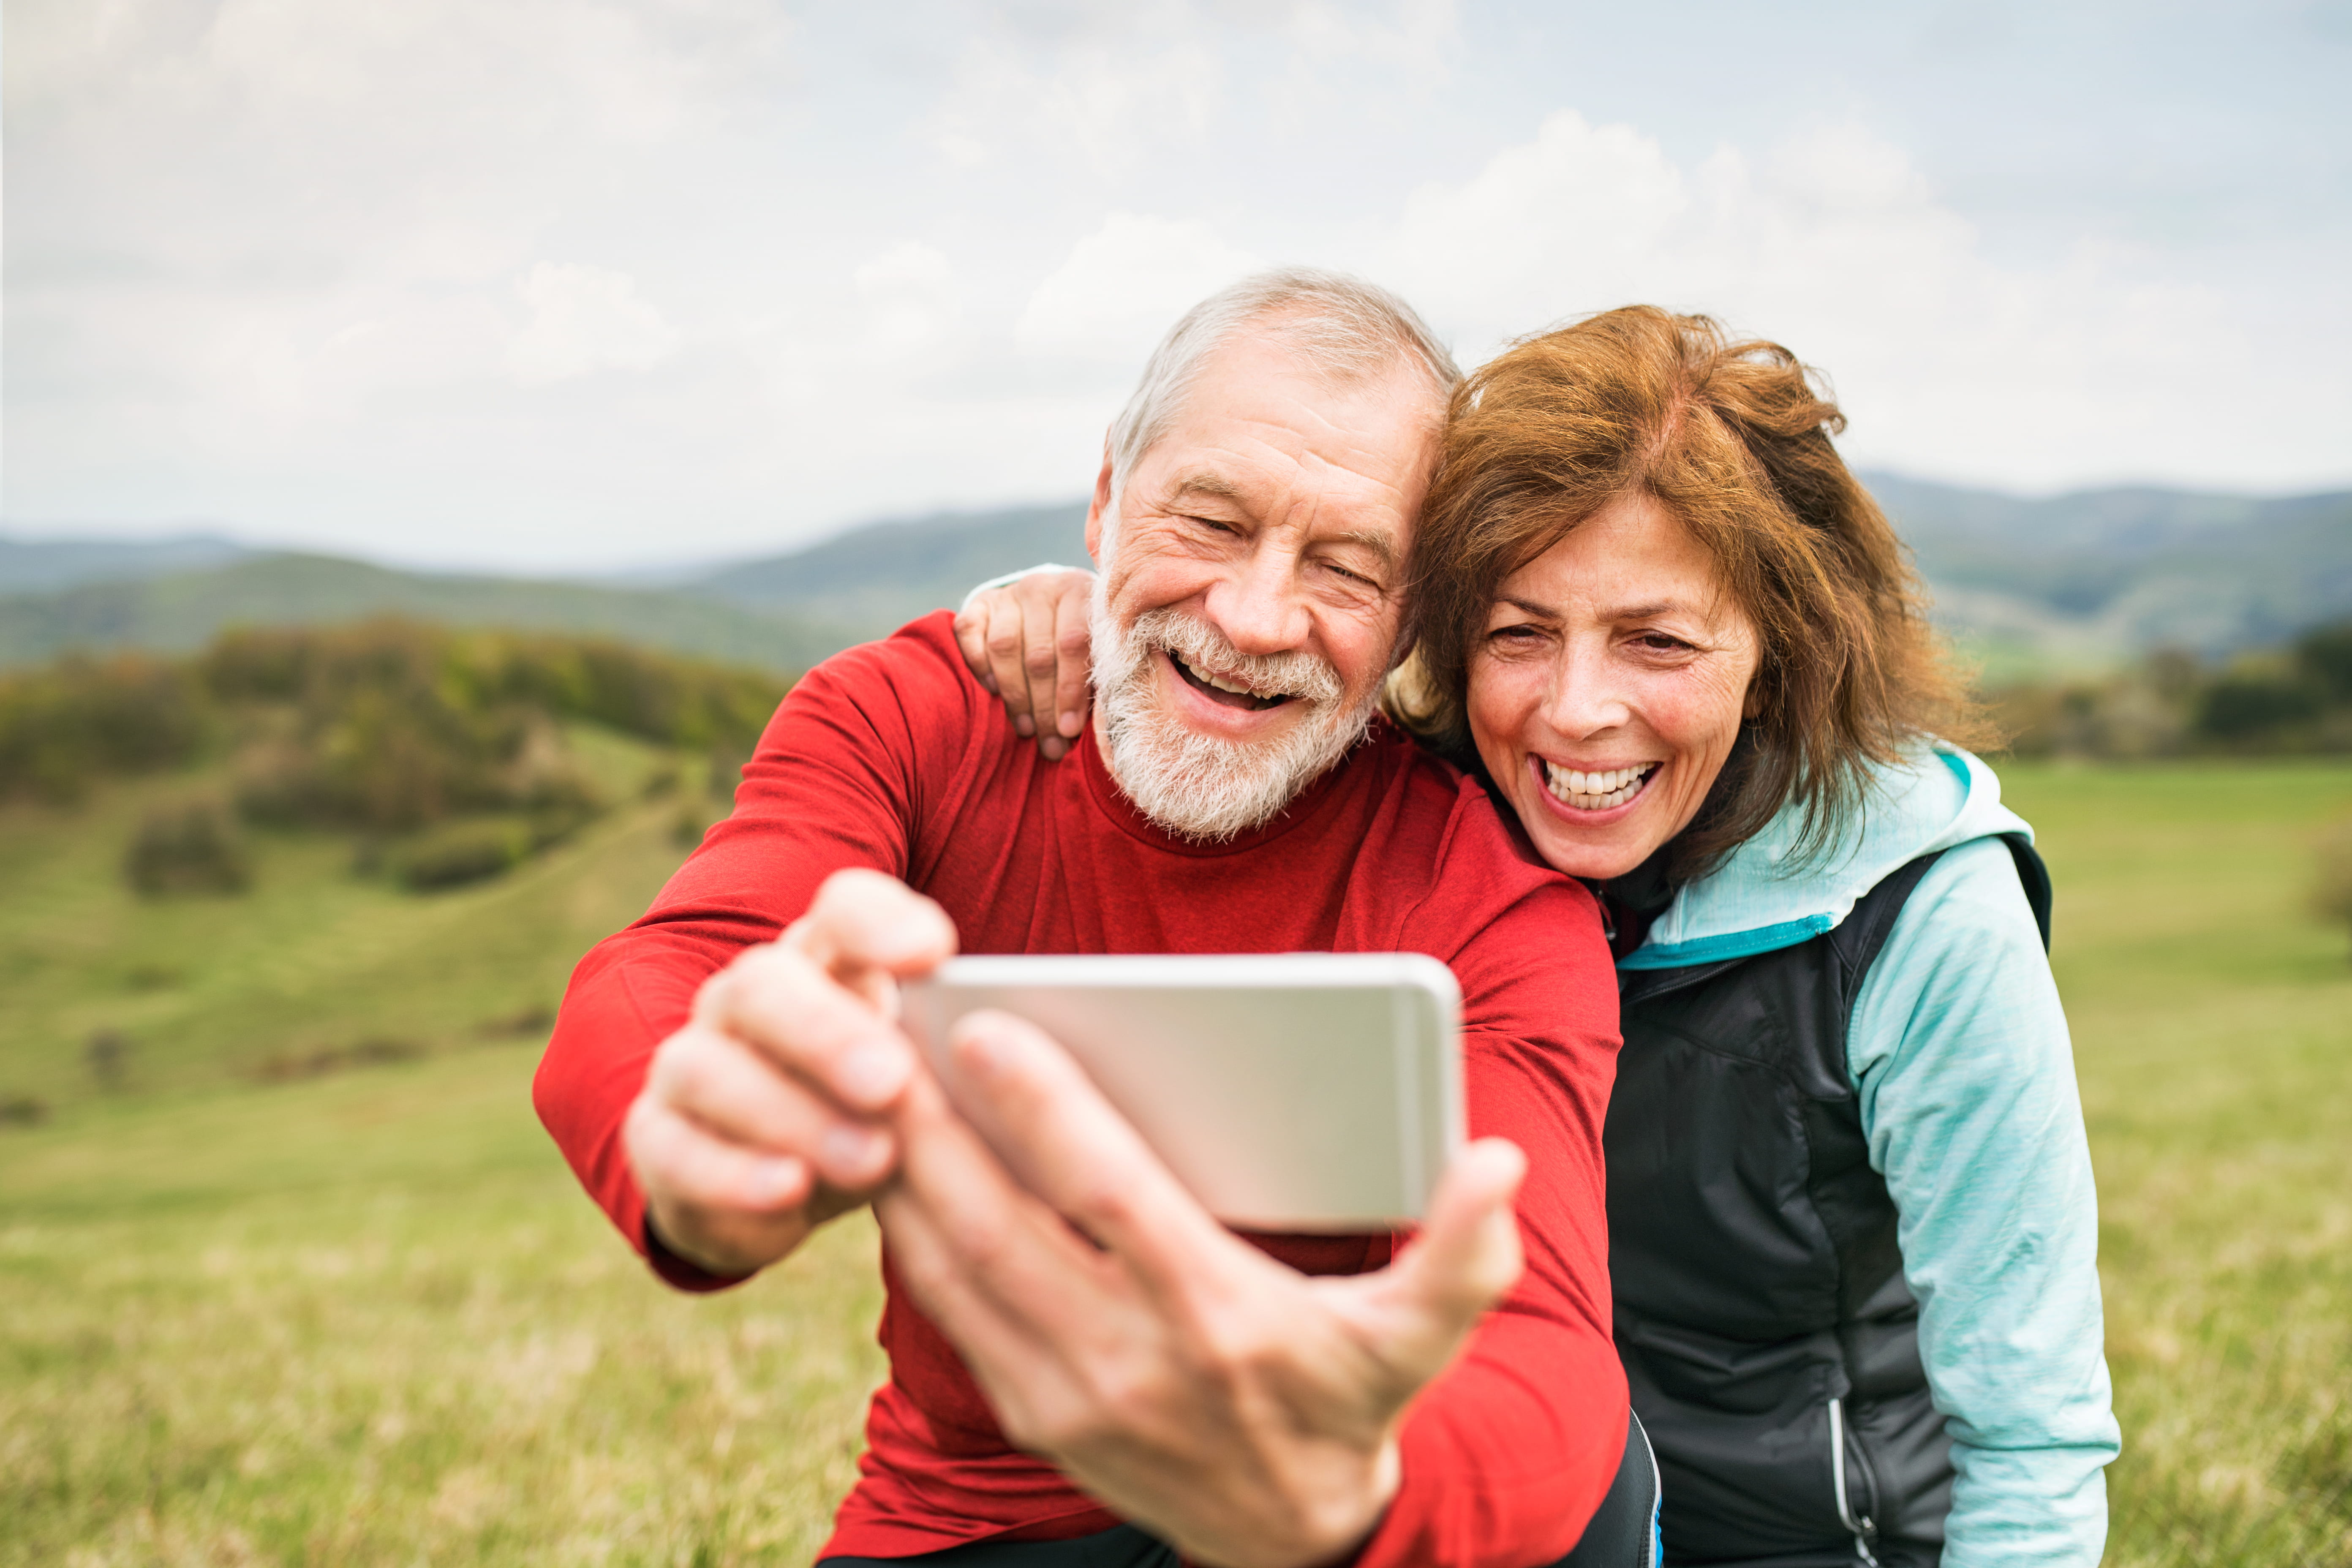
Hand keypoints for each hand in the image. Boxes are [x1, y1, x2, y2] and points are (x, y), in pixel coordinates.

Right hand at [623, 869, 955, 1276]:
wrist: (786, 1183)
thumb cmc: (877, 1110)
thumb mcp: (924, 1080)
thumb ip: (956, 1056)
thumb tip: (1027, 1058)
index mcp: (824, 962)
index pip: (842, 909)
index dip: (881, 923)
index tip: (936, 955)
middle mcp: (747, 998)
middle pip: (765, 983)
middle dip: (827, 1032)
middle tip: (893, 1081)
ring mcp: (691, 1062)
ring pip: (711, 1067)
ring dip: (791, 1113)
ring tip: (870, 1158)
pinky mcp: (656, 1137)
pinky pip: (675, 1149)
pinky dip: (734, 1173)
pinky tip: (789, 1191)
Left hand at [876, 1008, 1527, 1567]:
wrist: (1292, 1539)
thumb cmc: (1351, 1401)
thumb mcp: (1421, 1336)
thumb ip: (1462, 1252)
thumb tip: (1493, 1163)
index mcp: (1216, 1315)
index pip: (1107, 1194)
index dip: (1043, 1109)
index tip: (988, 1029)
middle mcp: (1126, 1358)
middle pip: (998, 1223)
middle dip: (934, 1124)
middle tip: (885, 1032)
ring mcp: (1065, 1394)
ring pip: (952, 1267)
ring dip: (905, 1174)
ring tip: (871, 1080)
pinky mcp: (1029, 1413)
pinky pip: (946, 1311)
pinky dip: (909, 1235)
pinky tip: (893, 1167)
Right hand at [953, 568, 1096, 760]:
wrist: (1054, 603)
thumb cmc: (1086, 640)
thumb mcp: (1101, 651)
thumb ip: (1098, 678)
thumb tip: (1082, 728)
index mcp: (1081, 593)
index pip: (1073, 644)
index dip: (1070, 691)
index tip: (1069, 730)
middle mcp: (1043, 587)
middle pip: (1039, 653)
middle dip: (1044, 706)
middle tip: (1050, 744)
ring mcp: (1009, 593)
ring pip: (1003, 646)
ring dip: (1015, 695)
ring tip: (1027, 729)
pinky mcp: (979, 602)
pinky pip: (968, 632)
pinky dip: (978, 664)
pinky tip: (993, 691)